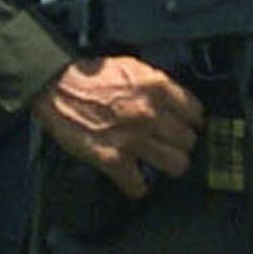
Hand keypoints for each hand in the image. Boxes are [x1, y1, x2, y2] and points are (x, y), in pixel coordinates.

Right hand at [30, 55, 202, 197]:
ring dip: (167, 165)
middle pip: (189, 141)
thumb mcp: (132, 67)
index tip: (186, 125)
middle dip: (179, 142)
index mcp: (157, 87)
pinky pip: (140, 186)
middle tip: (168, 143)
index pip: (196, 113)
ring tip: (157, 161)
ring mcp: (133, 139)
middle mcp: (150, 114)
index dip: (191, 121)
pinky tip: (133, 177)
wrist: (56, 86)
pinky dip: (137, 186)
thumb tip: (177, 103)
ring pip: (177, 165)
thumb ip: (158, 85)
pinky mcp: (113, 160)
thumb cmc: (90, 75)